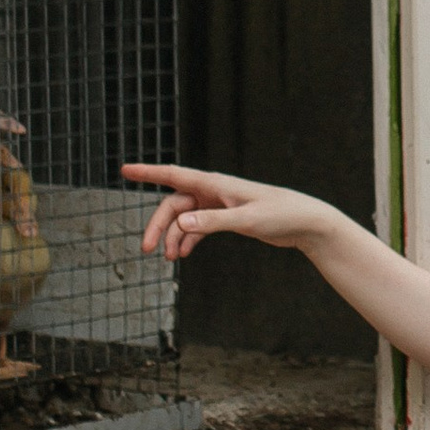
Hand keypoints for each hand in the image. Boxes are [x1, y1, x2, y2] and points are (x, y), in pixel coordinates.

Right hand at [126, 163, 333, 261]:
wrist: (305, 222)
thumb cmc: (281, 214)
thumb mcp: (246, 220)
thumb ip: (213, 222)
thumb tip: (181, 224)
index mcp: (215, 184)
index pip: (174, 175)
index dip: (148, 173)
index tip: (124, 170)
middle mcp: (213, 191)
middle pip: (173, 205)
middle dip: (158, 225)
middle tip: (146, 249)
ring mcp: (218, 205)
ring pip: (184, 219)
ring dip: (174, 236)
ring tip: (169, 258)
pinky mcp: (226, 218)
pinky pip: (198, 227)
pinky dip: (188, 239)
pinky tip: (183, 253)